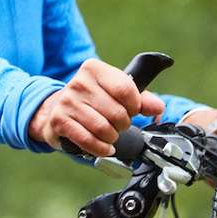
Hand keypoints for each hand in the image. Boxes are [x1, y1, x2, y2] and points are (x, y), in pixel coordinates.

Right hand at [28, 58, 163, 156]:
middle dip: (123, 125)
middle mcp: (78, 82)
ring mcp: (67, 101)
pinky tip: (104, 147)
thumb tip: (157, 107)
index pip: (126, 90)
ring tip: (109, 135)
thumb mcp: (117, 93)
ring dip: (112, 137)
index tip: (132, 110)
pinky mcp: (59, 120)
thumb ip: (142, 99)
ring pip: (103, 128)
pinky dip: (101, 148)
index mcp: (94, 69)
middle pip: (117, 113)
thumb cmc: (94, 100)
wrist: (59, 109)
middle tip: (117, 124)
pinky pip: (88, 140)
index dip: (135, 106)